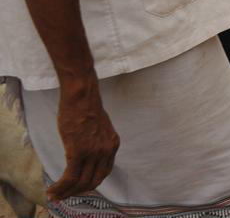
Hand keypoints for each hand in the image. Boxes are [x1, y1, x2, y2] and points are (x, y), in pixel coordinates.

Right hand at [48, 78, 119, 200]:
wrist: (82, 96)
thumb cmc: (86, 108)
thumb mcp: (99, 128)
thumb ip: (96, 143)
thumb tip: (86, 156)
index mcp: (113, 144)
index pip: (104, 172)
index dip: (91, 183)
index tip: (79, 188)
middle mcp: (106, 151)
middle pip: (93, 181)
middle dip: (78, 192)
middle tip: (64, 196)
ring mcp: (93, 152)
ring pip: (80, 182)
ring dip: (66, 192)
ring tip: (55, 196)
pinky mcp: (78, 151)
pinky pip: (70, 177)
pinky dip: (61, 187)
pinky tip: (53, 190)